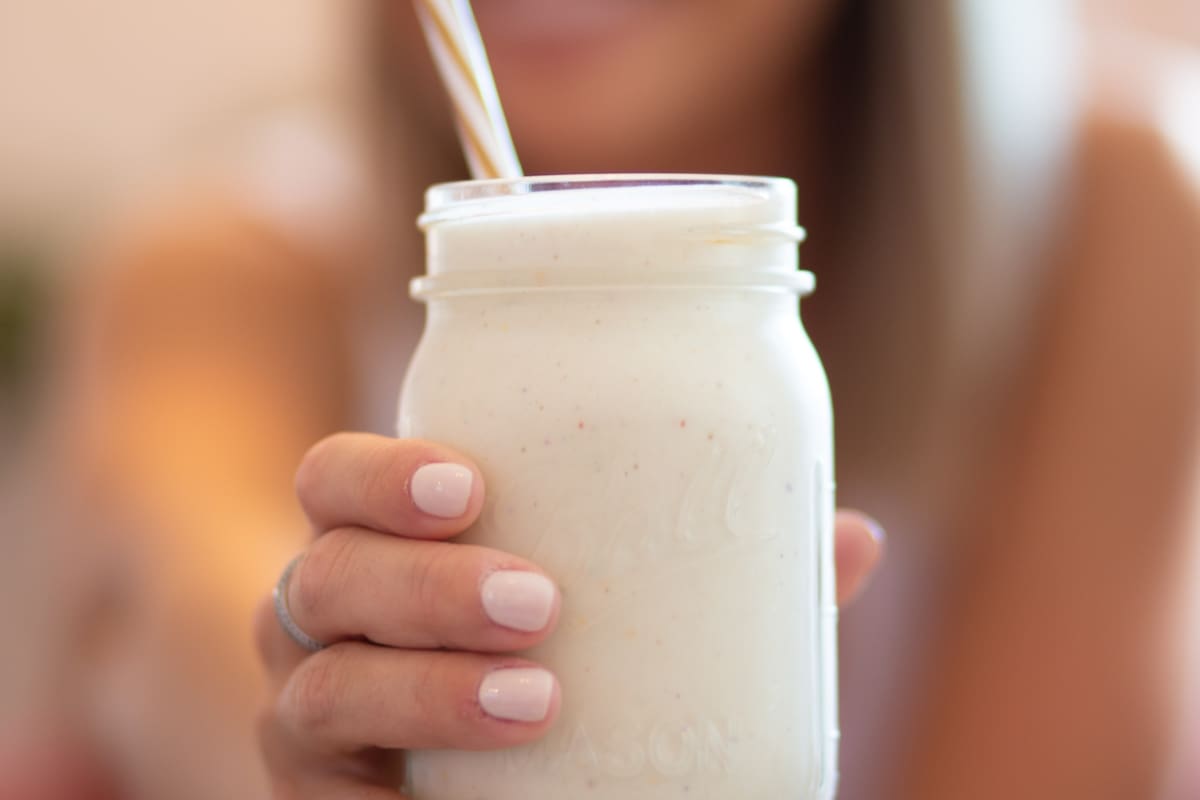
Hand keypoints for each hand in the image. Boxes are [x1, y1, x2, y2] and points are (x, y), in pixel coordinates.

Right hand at [254, 433, 883, 797]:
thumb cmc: (576, 688)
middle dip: (421, 583)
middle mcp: (330, 626)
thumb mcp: (640, 629)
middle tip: (539, 600)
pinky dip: (388, 779)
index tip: (471, 486)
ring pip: (315, 685)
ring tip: (538, 700)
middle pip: (322, 574)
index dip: (378, 473)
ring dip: (420, 687)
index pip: (335, 482)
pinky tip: (478, 776)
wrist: (542, 795)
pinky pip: (316, 793)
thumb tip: (856, 538)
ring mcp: (314, 720)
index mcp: (394, 550)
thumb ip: (731, 587)